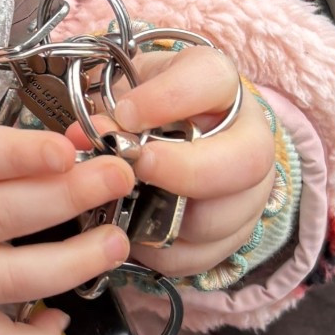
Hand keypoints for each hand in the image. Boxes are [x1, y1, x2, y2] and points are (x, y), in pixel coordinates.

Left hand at [107, 46, 276, 276]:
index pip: (213, 80)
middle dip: (186, 170)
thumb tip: (85, 135)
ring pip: (223, 217)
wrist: (168, 136)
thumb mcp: (126, 92)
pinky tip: (135, 230)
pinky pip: (201, 255)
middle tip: (138, 167)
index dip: (170, 99)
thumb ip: (107, 110)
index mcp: (219, 85)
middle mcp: (250, 138)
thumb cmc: (145, 108)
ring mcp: (249, 191)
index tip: (126, 113)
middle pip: (247, 161)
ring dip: (166, 216)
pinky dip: (160, 251)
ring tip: (127, 202)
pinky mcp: (234, 234)